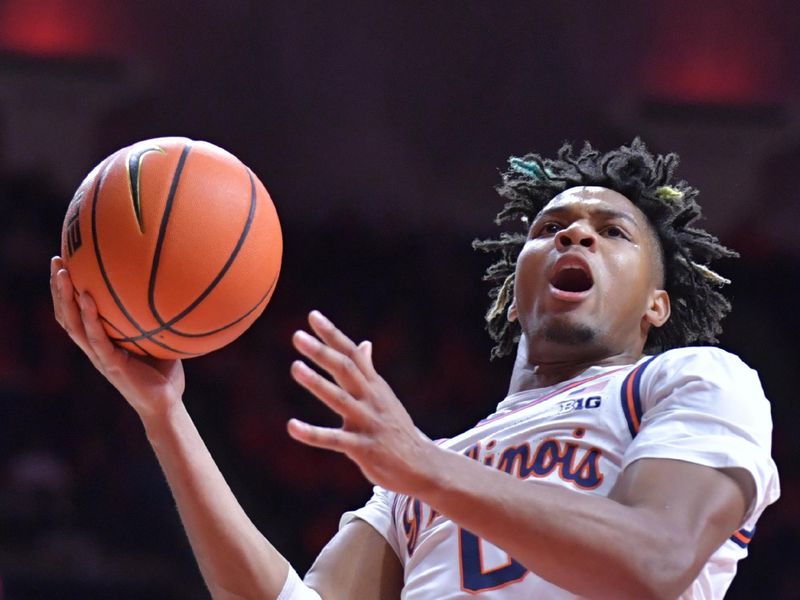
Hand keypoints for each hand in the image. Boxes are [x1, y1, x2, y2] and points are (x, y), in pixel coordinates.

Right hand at [50, 256, 184, 418]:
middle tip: (56, 261)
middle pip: (67, 314)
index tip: (66, 263)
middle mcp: (95, 347)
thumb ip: (156, 318)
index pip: (76, 313)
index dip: (67, 291)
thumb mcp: (158, 338)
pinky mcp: (110, 364)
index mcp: (102, 341)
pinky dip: (90, 318)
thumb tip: (173, 287)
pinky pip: (96, 338)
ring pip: (73, 324)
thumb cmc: (164, 372)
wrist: (166, 405)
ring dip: (65, 298)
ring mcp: (100, 356)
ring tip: (62, 273)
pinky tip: (87, 299)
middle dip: (58, 288)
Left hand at [289, 311, 436, 496]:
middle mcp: (371, 399)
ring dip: (317, 383)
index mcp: (374, 386)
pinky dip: (312, 433)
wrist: (422, 466)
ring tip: (296, 367)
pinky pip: (334, 439)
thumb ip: (370, 371)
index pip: (352, 354)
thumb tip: (364, 343)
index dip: (332, 335)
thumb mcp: (385, 396)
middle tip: (298, 336)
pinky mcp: (363, 448)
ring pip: (340, 399)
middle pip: (346, 369)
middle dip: (322, 352)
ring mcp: (368, 423)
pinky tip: (291, 426)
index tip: (313, 317)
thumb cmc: (397, 430)